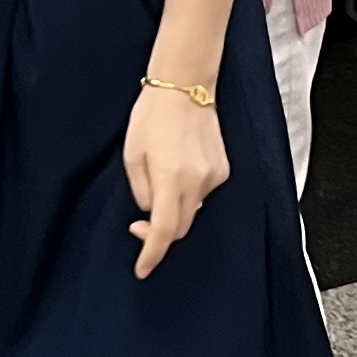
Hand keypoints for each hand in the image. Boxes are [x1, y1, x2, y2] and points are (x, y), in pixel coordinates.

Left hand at [121, 80, 228, 279]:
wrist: (185, 86)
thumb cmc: (152, 116)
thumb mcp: (132, 155)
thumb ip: (142, 191)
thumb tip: (151, 213)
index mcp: (170, 177)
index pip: (164, 230)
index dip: (152, 254)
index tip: (142, 270)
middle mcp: (197, 181)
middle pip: (181, 226)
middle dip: (160, 233)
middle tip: (138, 226)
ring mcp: (214, 176)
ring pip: (192, 210)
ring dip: (174, 207)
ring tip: (160, 177)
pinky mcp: (224, 170)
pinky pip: (202, 193)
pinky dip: (188, 192)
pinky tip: (179, 169)